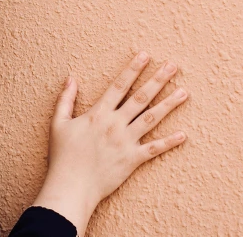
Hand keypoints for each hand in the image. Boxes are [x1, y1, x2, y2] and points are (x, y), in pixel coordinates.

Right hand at [32, 51, 187, 235]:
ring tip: (183, 91)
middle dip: (158, 79)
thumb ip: (65, 99)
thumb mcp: (58, 123)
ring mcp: (125, 141)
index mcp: (98, 113)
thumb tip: (71, 78)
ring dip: (169, 104)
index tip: (145, 55)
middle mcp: (115, 124)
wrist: (70, 187)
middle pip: (141, 97)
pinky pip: (154, 149)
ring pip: (152, 118)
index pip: (119, 86)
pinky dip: (169, 142)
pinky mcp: (132, 160)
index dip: (132, 69)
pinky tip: (183, 134)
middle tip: (172, 66)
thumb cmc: (63, 156)